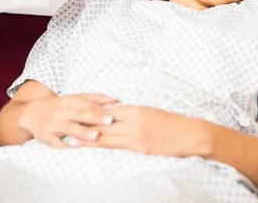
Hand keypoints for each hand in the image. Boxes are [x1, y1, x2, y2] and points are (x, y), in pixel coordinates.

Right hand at [18, 94, 117, 147]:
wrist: (31, 113)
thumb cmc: (59, 106)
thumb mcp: (73, 98)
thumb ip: (94, 98)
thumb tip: (115, 100)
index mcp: (69, 100)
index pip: (86, 103)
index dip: (100, 108)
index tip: (114, 112)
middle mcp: (60, 110)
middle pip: (79, 114)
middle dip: (95, 118)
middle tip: (110, 121)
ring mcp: (52, 123)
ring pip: (69, 127)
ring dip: (82, 132)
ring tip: (95, 136)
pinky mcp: (45, 136)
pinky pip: (55, 142)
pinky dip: (65, 145)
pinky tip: (76, 148)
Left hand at [80, 106, 207, 156]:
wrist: (189, 134)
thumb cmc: (171, 123)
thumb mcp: (150, 113)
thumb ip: (133, 114)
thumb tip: (116, 115)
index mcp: (136, 110)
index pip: (109, 111)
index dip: (92, 112)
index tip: (78, 112)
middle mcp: (134, 121)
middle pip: (104, 123)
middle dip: (85, 125)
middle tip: (68, 125)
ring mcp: (136, 136)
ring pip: (107, 136)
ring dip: (89, 138)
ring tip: (73, 138)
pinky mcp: (140, 148)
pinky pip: (118, 147)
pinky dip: (103, 146)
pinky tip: (93, 147)